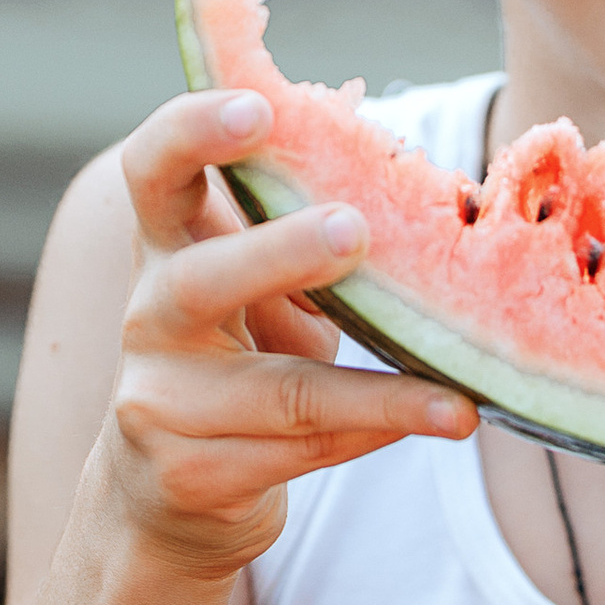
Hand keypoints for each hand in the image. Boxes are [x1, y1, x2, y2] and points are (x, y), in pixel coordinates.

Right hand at [99, 90, 472, 576]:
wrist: (164, 497)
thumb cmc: (238, 366)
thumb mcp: (257, 295)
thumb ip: (306, 247)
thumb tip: (439, 203)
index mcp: (166, 249)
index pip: (153, 172)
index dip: (193, 132)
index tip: (259, 107)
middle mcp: (149, 319)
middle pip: (197, 281)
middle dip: (276, 253)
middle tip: (351, 228)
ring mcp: (160, 404)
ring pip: (278, 392)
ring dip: (375, 392)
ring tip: (455, 391)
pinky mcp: (191, 475)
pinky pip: (300, 451)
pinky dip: (376, 433)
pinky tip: (440, 419)